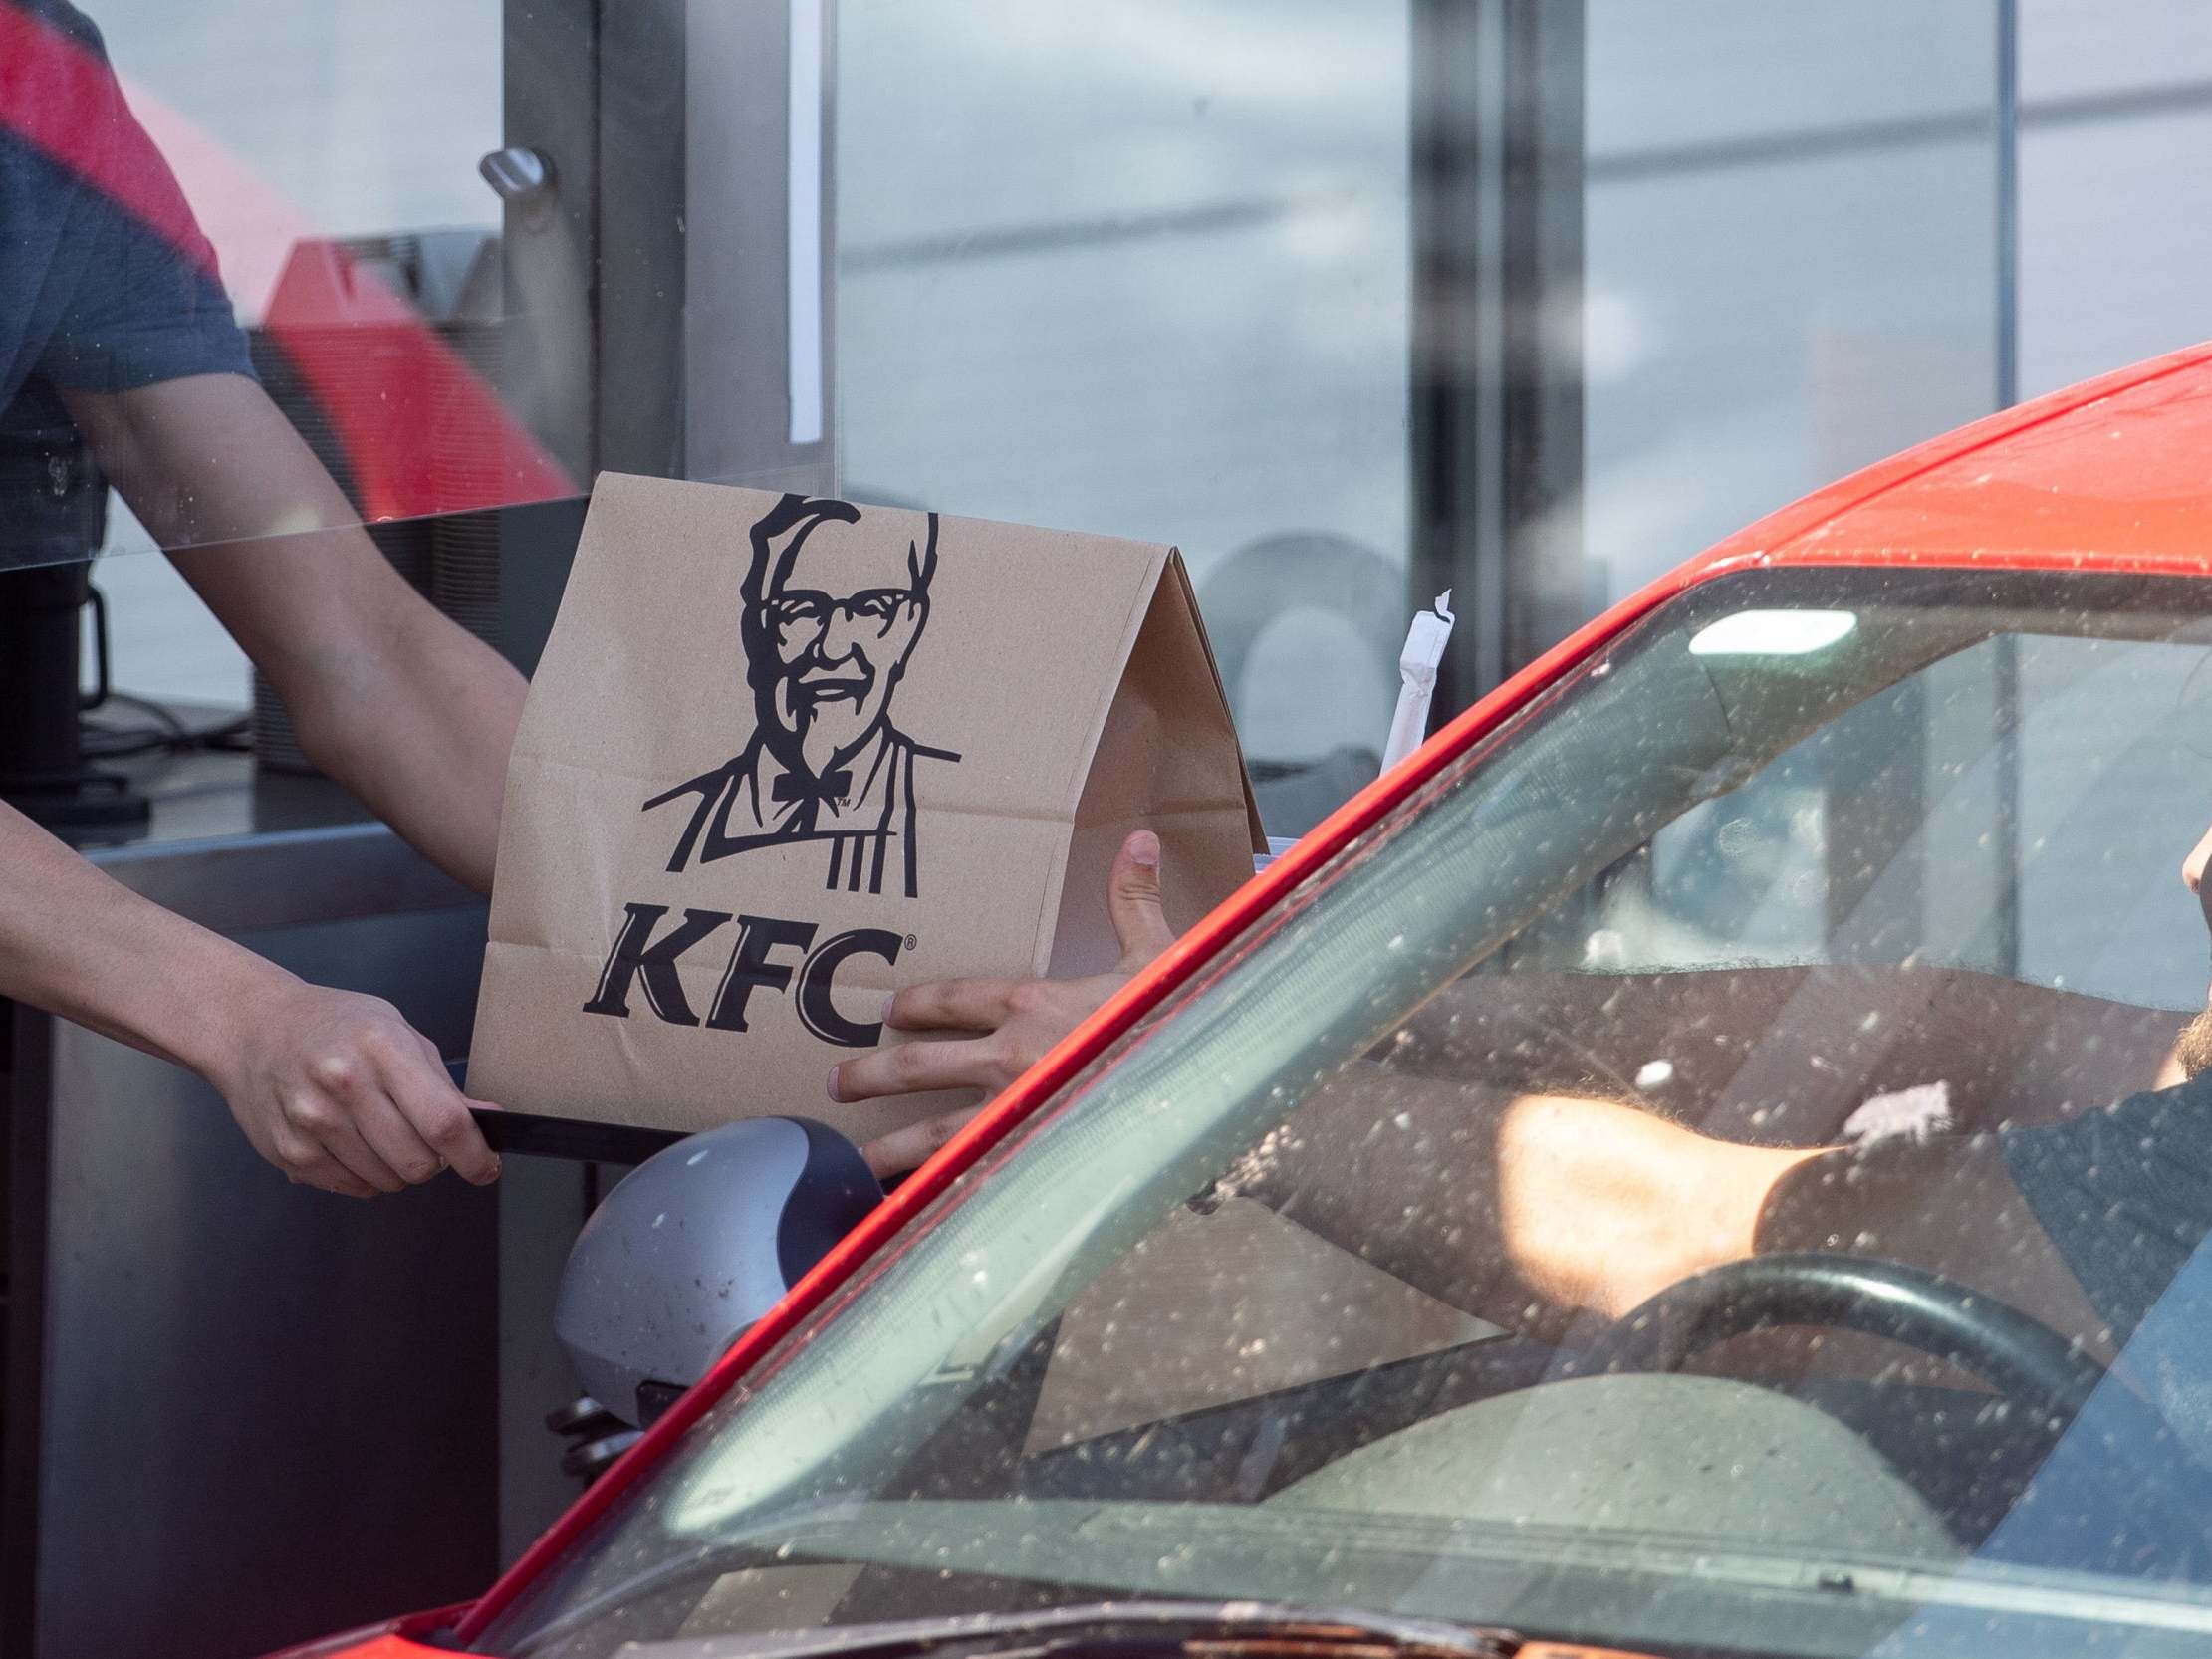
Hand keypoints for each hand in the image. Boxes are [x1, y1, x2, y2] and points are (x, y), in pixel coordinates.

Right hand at [208, 977, 501, 1196]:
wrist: (255, 1028)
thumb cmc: (336, 1025)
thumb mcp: (397, 1032)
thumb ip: (442, 1082)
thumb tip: (487, 1119)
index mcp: (381, 1048)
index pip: (442, 1121)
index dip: (473, 1154)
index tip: (486, 1167)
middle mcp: (343, 1085)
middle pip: (417, 1162)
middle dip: (436, 1161)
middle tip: (426, 1140)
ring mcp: (311, 1122)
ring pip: (387, 1181)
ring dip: (399, 1168)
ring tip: (382, 1132)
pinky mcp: (289, 1152)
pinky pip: (352, 1187)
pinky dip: (365, 1175)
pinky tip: (353, 1141)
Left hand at [836, 830, 1176, 1177]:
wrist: (1196, 1085)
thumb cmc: (1175, 1020)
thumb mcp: (1159, 955)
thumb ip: (1134, 900)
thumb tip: (1140, 839)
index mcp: (1031, 1003)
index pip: (955, 998)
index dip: (919, 1003)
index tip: (891, 1010)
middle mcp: (1007, 1056)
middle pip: (918, 1065)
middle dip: (872, 1074)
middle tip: (836, 1083)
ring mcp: (1011, 1112)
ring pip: (930, 1132)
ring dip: (887, 1145)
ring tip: (855, 1158)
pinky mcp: (1024, 1158)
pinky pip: (965, 1176)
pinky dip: (933, 1191)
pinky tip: (907, 1207)